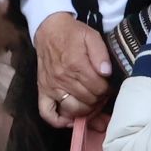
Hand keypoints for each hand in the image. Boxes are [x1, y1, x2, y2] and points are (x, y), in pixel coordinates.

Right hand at [33, 13, 110, 127]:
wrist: (48, 29)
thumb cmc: (72, 33)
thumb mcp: (92, 36)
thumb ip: (101, 54)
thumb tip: (106, 72)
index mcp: (76, 65)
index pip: (99, 89)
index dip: (108, 89)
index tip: (108, 85)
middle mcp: (62, 79)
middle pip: (88, 101)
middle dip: (99, 99)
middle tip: (101, 93)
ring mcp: (51, 86)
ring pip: (73, 109)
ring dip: (86, 110)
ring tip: (91, 103)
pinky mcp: (43, 90)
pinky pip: (46, 112)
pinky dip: (58, 121)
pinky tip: (70, 120)